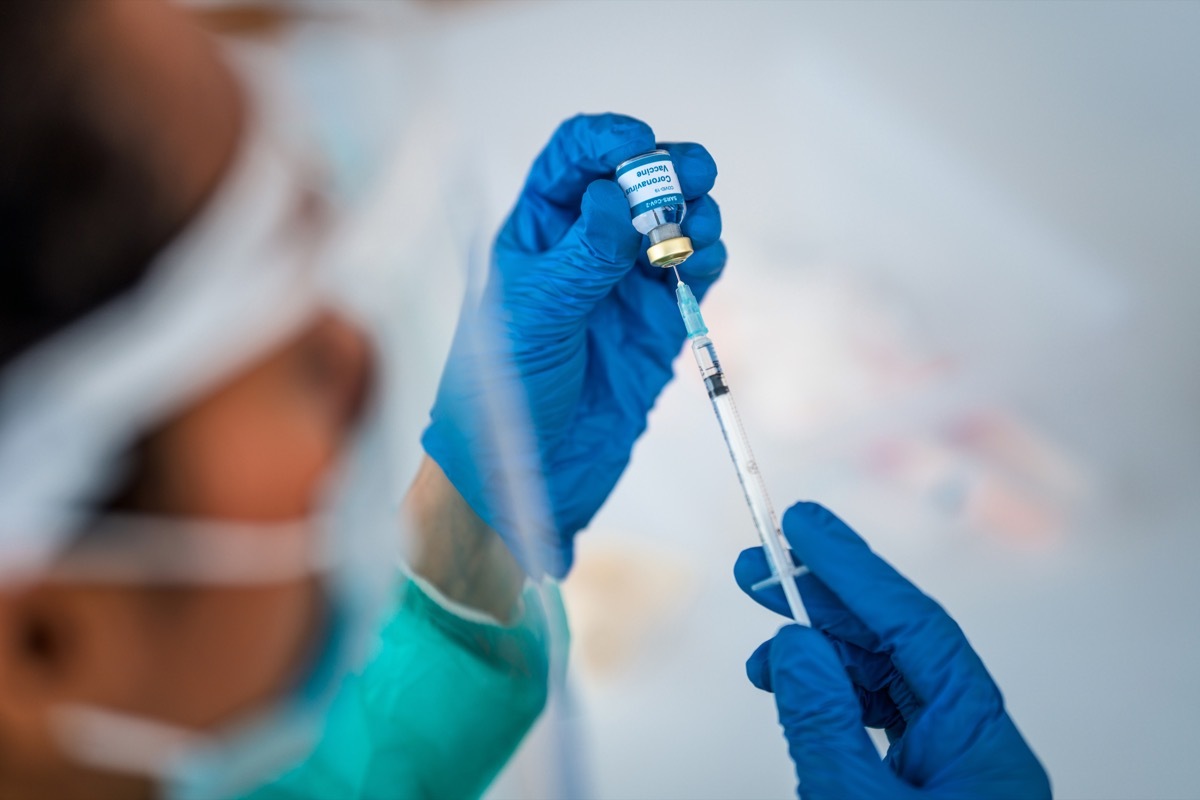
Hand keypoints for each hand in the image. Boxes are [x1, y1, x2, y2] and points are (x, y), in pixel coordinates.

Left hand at [423, 113, 725, 577]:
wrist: (527, 475)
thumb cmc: (503, 390)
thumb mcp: (534, 315)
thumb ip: (582, 257)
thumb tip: (616, 194)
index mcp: (536, 233)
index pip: (571, 160)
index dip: (606, 140)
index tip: (639, 145)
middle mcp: (584, 249)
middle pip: (634, 183)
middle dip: (667, 170)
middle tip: (695, 175)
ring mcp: (623, 286)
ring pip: (672, 225)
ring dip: (694, 213)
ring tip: (698, 227)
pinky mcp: (657, 324)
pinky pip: (692, 274)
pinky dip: (707, 258)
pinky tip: (705, 258)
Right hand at [734, 502, 1050, 798]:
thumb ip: (824, 722)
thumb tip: (795, 645)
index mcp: (983, 745)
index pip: (916, 627)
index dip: (855, 569)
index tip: (803, 527)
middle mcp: (972, 748)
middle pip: (897, 645)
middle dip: (824, 603)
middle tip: (759, 568)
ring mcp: (947, 770)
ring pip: (881, 683)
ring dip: (816, 657)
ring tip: (762, 656)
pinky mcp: (919, 791)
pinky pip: (873, 722)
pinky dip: (826, 700)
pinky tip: (790, 693)